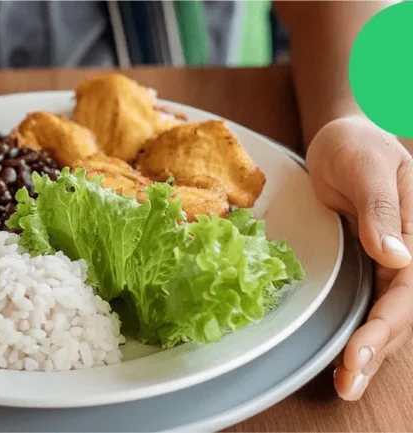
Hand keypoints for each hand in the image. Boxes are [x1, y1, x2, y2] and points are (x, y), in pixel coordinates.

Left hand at [307, 116, 412, 400]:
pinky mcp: (370, 267)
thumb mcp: (367, 166)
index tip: (359, 351)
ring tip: (346, 384)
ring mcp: (391, 263)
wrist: (343, 139)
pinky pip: (371, 304)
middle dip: (376, 350)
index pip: (409, 288)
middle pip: (401, 312)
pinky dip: (361, 333)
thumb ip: (380, 208)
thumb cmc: (357, 146)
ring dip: (370, 352)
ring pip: (388, 315)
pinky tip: (347, 359)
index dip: (385, 323)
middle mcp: (410, 253)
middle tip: (347, 383)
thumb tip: (395, 256)